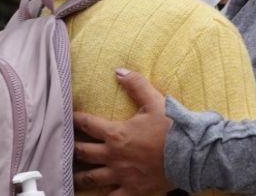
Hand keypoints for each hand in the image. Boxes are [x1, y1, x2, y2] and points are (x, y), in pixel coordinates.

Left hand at [73, 69, 173, 195]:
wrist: (191, 155)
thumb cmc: (172, 129)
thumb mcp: (155, 101)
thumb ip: (136, 85)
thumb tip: (119, 70)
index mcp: (116, 134)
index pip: (86, 124)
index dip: (74, 119)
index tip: (66, 117)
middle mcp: (113, 156)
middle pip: (82, 152)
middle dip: (71, 148)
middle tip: (63, 146)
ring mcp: (121, 176)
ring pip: (90, 178)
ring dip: (78, 175)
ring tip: (69, 174)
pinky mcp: (131, 190)